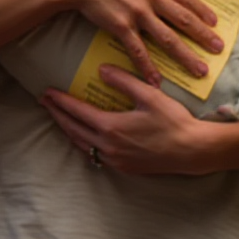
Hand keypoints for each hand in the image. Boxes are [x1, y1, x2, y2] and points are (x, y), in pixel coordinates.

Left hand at [40, 68, 216, 176]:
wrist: (193, 150)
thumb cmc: (173, 121)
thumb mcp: (149, 95)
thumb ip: (123, 81)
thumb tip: (101, 70)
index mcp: (110, 127)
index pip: (77, 112)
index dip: (60, 102)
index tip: (46, 93)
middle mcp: (107, 146)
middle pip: (73, 129)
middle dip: (57, 115)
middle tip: (45, 103)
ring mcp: (115, 160)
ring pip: (82, 144)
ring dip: (68, 130)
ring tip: (60, 118)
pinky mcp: (124, 168)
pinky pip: (95, 155)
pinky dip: (84, 143)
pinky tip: (84, 137)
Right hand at [54, 0, 220, 84]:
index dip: (202, 11)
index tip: (215, 23)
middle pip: (183, 20)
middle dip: (203, 36)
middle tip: (218, 49)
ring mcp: (138, 13)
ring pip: (167, 39)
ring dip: (185, 56)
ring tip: (200, 70)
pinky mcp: (121, 27)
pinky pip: (138, 50)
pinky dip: (148, 67)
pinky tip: (156, 80)